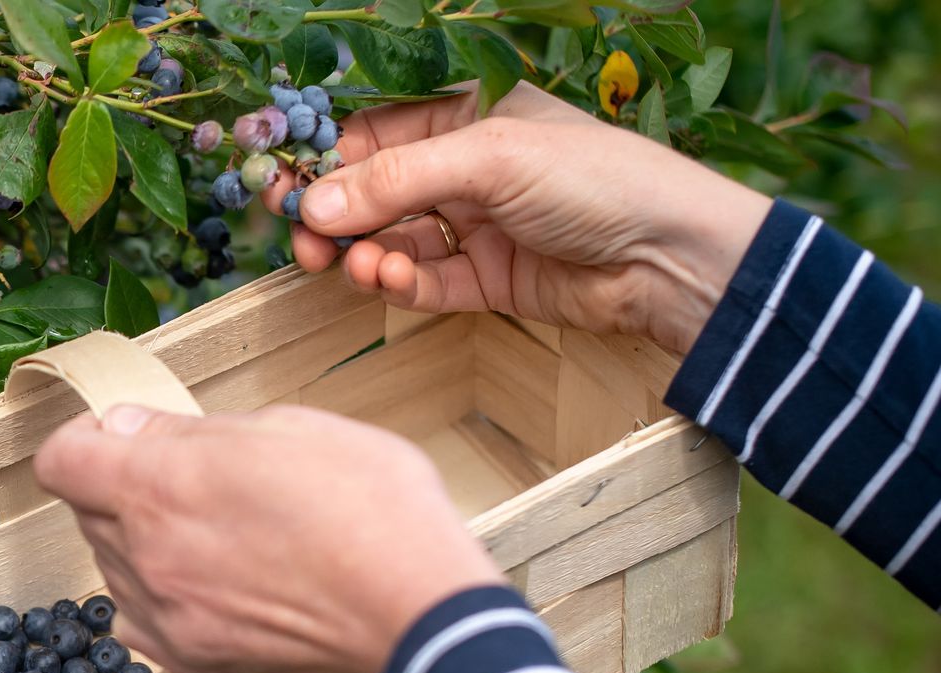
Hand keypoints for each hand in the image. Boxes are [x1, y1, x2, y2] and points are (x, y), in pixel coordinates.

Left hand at [32, 404, 503, 672]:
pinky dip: (157, 596)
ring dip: (143, 540)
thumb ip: (192, 430)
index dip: (85, 438)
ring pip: (113, 564)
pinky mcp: (190, 660)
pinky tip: (210, 582)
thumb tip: (128, 428)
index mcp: (161, 486)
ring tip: (220, 531)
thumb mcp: (292, 429)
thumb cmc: (375, 514)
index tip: (120, 434)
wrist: (422, 622)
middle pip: (88, 511)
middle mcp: (146, 556)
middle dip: (126, 484)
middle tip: (198, 478)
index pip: (61, 460)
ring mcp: (164, 615)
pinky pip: (138, 619)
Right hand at [258, 82, 772, 355]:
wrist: (672, 259)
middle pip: (373, 187)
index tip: (279, 185)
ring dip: (364, 251)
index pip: (375, 128)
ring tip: (354, 265)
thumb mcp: (489, 161)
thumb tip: (312, 205)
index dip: (324, 156)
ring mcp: (475, 222)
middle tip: (302, 241)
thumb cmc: (598, 179)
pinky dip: (398, 282)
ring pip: (391, 237)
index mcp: (469, 110)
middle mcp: (467, 164)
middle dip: (334, 214)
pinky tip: (387, 279)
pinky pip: (423, 280)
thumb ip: (395, 181)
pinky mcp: (486, 279)